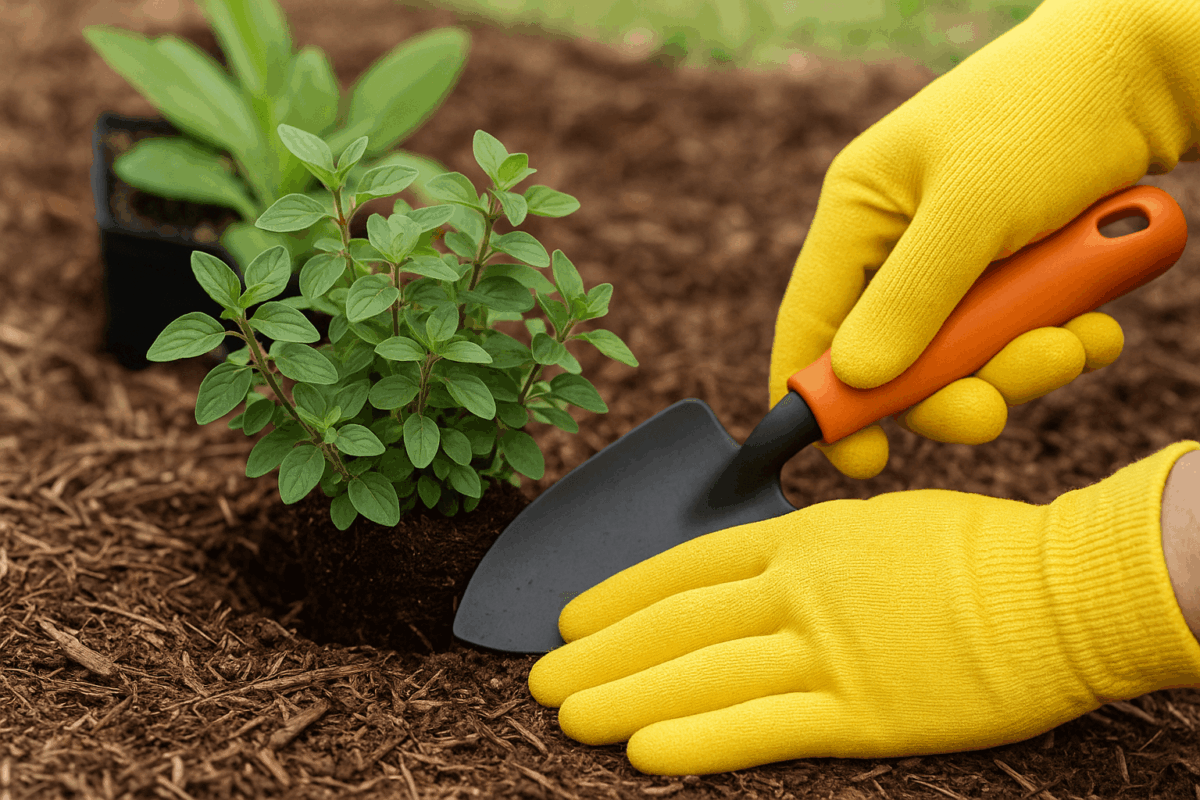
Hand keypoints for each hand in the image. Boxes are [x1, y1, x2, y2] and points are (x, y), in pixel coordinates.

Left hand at [530, 442, 1199, 775]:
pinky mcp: (863, 711)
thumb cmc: (978, 551)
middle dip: (601, 650)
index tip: (571, 613)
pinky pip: (762, 727)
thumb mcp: (876, 523)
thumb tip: (757, 568)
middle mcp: (800, 589)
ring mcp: (828, 649)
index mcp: (804, 536)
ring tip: (568, 715)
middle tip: (543, 675)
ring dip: (626, 694)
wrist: (1059, 589)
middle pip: (676, 621)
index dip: (620, 590)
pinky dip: (698, 739)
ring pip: (702, 672)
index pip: (686, 563)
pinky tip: (644, 751)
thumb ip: (809, 547)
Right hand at [772, 0, 1199, 478]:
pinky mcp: (1016, 266)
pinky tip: (1095, 326)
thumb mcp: (972, 212)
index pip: (812, 322)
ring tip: (1074, 344)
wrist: (1153, 65)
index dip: (822, 398)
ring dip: (1019, 365)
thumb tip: (854, 383)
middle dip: (949, 388)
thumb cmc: (1048, 117)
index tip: (858, 461)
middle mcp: (899, 239)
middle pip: (895, 356)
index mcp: (859, 212)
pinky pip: (1019, 335)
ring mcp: (960, 256)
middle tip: (992, 411)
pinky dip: (1057, 342)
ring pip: (967, 355)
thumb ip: (909, 302)